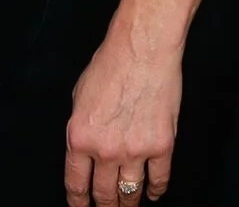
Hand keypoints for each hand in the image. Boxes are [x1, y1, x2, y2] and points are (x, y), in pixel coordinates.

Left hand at [64, 23, 181, 202]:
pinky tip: (153, 193)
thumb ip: (81, 128)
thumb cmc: (111, 64)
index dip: (79, 203)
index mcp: (80, 138)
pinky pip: (159, 179)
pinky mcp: (161, 146)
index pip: (76, 184)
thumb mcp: (79, 97)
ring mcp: (135, 151)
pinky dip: (156, 190)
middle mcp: (106, 150)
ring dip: (129, 204)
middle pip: (105, 194)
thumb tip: (84, 150)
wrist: (143, 48)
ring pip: (131, 192)